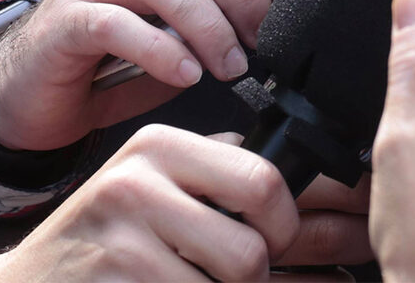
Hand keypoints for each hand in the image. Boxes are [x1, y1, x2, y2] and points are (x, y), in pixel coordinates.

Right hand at [0, 0, 301, 152]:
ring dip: (207, 25)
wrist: (34, 95)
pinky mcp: (63, 22)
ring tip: (230, 65)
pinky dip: (159, 50)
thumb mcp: (182, 25)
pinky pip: (115, 24)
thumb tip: (290, 4)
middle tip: (263, 36)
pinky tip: (184, 75)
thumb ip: (224, 6)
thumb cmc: (119, 58)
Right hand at [0, 127, 299, 282]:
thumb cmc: (102, 240)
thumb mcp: (151, 186)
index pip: (264, 181)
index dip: (283, 226)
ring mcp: (118, 241)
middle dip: (254, 278)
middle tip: (232, 278)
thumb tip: (311, 189)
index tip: (272, 242)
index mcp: (159, 145)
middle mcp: (135, 182)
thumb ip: (217, 173)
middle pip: (251, 249)